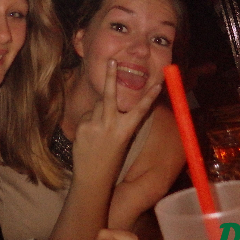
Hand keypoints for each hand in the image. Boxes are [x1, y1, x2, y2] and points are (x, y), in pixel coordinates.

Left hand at [72, 60, 161, 183]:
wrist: (92, 179)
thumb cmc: (110, 161)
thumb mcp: (120, 141)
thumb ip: (116, 120)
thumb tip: (112, 102)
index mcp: (124, 131)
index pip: (140, 111)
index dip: (149, 97)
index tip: (157, 84)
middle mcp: (109, 126)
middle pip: (109, 95)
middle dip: (111, 76)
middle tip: (112, 60)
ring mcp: (93, 125)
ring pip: (98, 105)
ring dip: (101, 110)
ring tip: (101, 128)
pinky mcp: (81, 126)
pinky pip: (87, 115)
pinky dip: (90, 119)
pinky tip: (91, 135)